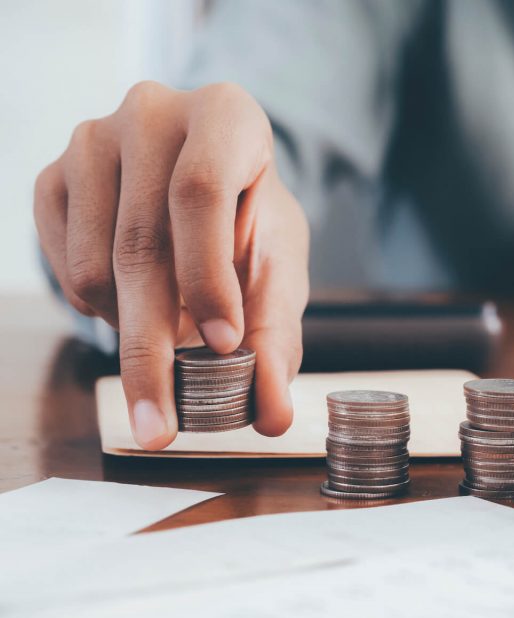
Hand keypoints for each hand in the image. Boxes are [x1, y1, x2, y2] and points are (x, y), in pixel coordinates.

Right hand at [34, 81, 308, 448]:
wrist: (205, 187)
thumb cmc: (250, 226)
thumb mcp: (278, 270)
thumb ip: (276, 339)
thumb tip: (271, 415)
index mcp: (225, 116)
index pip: (201, 192)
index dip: (207, 275)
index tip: (222, 347)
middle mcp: (153, 112)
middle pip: (142, 242)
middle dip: (153, 347)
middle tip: (161, 426)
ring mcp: (92, 139)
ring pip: (96, 266)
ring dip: (132, 326)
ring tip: (173, 324)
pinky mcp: (52, 175)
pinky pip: (63, 269)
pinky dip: (99, 309)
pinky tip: (136, 298)